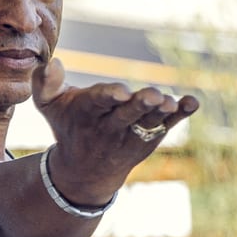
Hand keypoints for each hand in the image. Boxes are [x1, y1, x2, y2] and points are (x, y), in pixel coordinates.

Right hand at [31, 57, 200, 200]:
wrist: (84, 173)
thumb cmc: (68, 127)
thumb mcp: (48, 107)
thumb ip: (44, 84)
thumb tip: (52, 62)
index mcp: (86, 114)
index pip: (98, 102)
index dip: (109, 96)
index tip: (122, 91)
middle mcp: (110, 127)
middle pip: (127, 115)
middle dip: (140, 105)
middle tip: (154, 96)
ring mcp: (132, 135)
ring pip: (148, 123)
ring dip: (161, 113)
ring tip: (170, 103)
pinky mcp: (149, 138)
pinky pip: (167, 126)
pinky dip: (181, 115)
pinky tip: (192, 102)